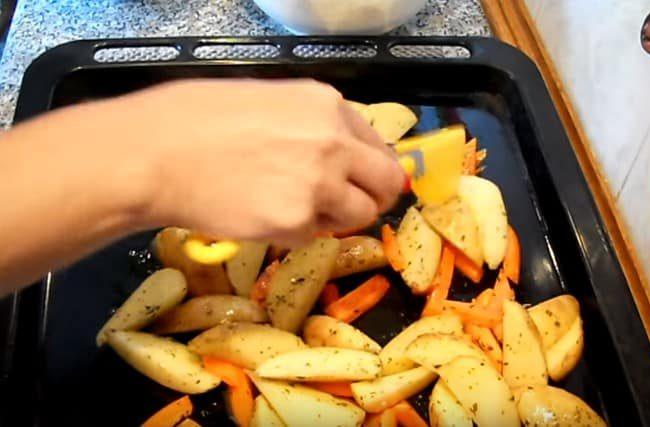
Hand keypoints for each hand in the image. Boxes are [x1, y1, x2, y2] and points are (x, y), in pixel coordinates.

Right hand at [117, 79, 403, 245]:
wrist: (155, 154)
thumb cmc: (195, 120)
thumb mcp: (269, 102)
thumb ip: (313, 125)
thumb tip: (340, 152)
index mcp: (328, 105)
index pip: (378, 145)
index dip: (371, 168)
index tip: (362, 182)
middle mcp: (335, 142)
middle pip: (387, 182)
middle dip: (373, 197)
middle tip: (350, 207)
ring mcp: (321, 183)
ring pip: (361, 215)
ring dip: (337, 218)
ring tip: (295, 210)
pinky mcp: (298, 221)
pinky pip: (316, 235)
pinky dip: (298, 232)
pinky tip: (264, 215)